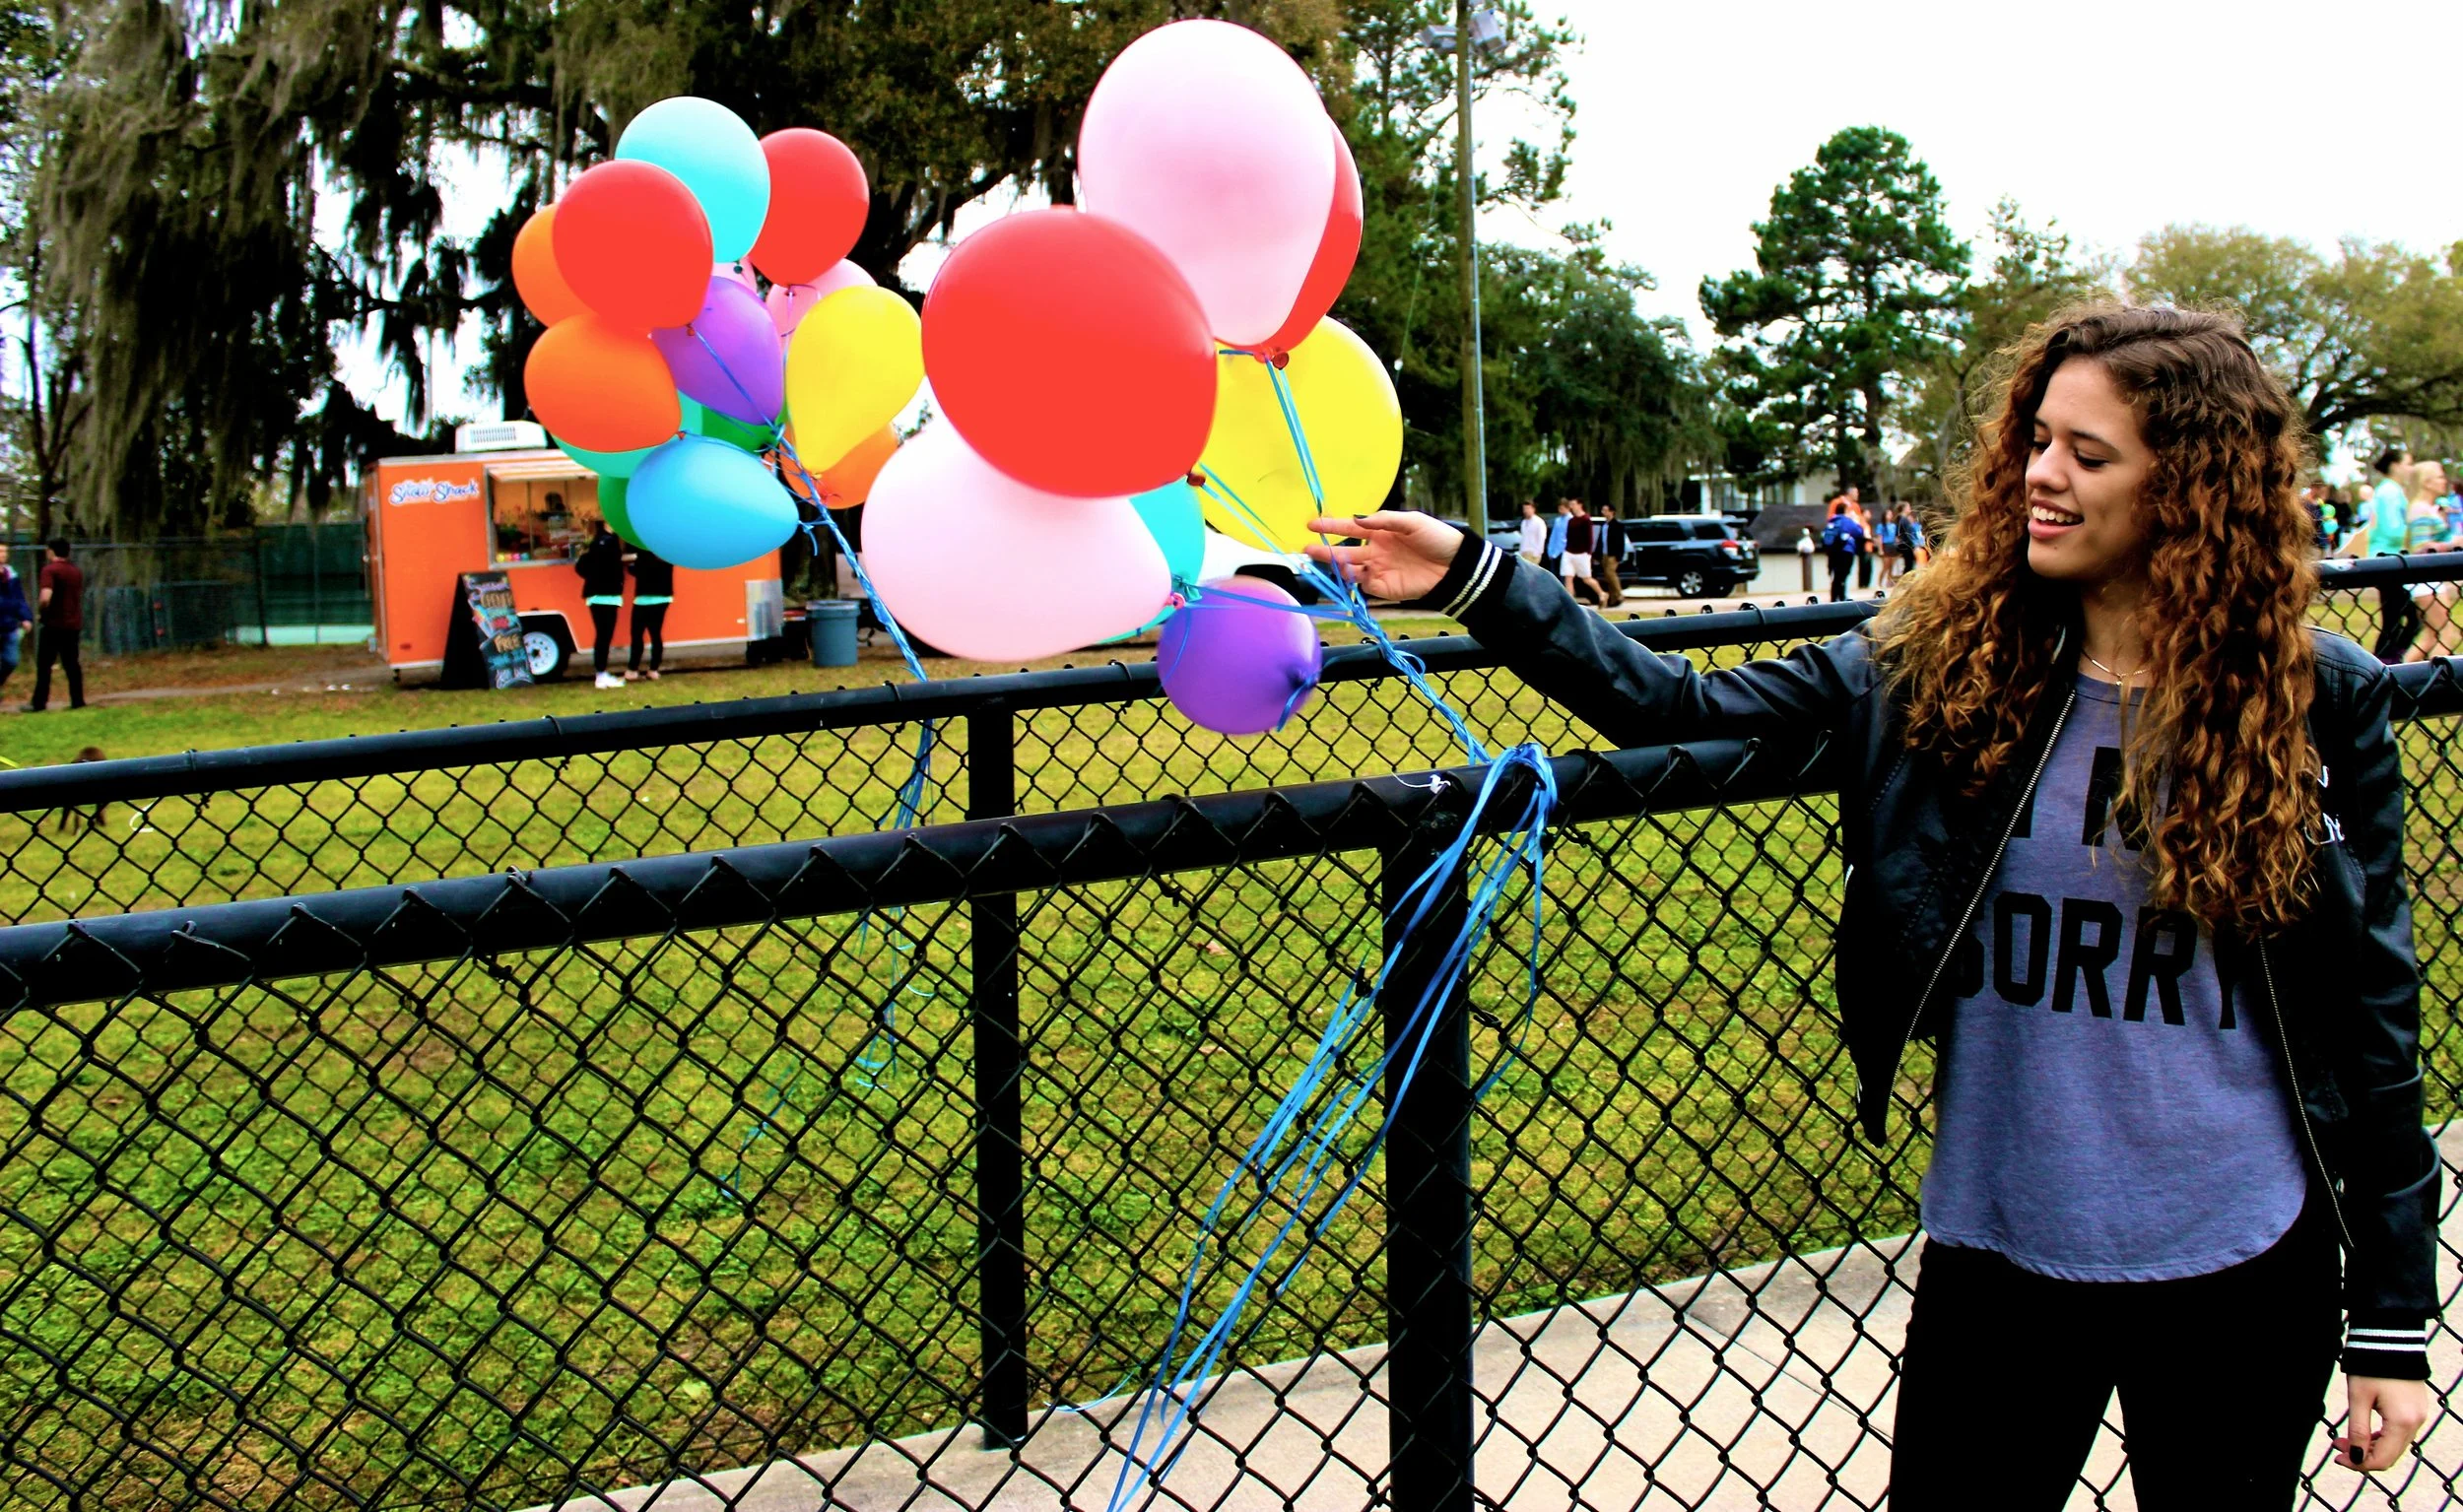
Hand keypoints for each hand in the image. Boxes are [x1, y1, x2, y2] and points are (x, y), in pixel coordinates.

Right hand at [1301, 512, 1464, 603]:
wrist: (1456, 566)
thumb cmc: (1436, 538)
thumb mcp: (1412, 522)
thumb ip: (1384, 520)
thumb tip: (1357, 519)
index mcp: (1380, 532)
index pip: (1350, 528)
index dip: (1331, 526)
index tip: (1311, 524)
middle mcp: (1375, 551)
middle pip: (1344, 552)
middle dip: (1324, 551)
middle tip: (1306, 550)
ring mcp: (1379, 570)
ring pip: (1350, 570)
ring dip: (1337, 567)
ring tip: (1329, 562)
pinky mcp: (1385, 588)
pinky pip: (1364, 586)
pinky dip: (1355, 581)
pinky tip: (1352, 574)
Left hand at [2337, 1375, 2429, 1470]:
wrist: (2389, 1340)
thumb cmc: (2370, 1368)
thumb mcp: (2358, 1398)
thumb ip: (2357, 1429)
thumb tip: (2355, 1457)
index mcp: (2403, 1422)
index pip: (2382, 1458)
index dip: (2358, 1463)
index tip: (2336, 1457)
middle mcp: (2416, 1423)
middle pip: (2389, 1455)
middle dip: (2362, 1455)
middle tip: (2336, 1447)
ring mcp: (2419, 1416)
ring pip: (2394, 1445)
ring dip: (2369, 1446)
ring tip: (2343, 1439)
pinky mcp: (2416, 1409)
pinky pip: (2399, 1433)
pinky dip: (2380, 1436)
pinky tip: (2361, 1432)